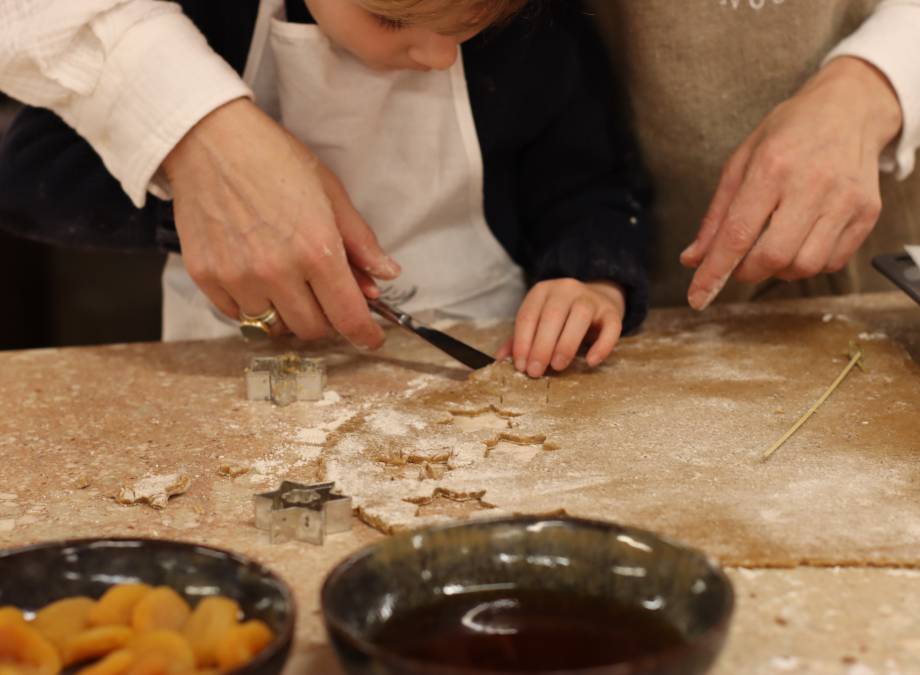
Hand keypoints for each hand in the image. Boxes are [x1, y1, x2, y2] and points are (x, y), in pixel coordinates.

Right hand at [161, 98, 399, 346]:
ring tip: (286, 281)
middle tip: (324, 297)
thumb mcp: (330, 193)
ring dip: (287, 313)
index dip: (364, 335)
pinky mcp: (207, 277)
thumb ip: (360, 242)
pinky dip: (252, 306)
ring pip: (273, 327)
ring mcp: (238, 277)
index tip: (370, 339)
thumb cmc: (272, 158)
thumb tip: (386, 275)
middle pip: (311, 330)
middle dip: (326, 320)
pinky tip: (256, 276)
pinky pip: (237, 315)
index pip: (348, 317)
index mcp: (316, 250)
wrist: (209, 139)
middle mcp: (277, 271)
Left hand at [495, 279, 624, 377]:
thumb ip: (521, 338)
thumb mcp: (538, 321)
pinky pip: (610, 327)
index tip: (520, 366)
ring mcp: (591, 298)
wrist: (597, 299)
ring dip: (566, 344)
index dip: (522, 342)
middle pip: (552, 316)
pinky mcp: (611, 312)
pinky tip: (591, 361)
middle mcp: (566, 289)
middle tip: (536, 371)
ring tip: (558, 366)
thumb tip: (501, 359)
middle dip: (541, 346)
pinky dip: (602, 345)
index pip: (528, 315)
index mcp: (543, 291)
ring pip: (580, 317)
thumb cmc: (561, 317)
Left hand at [681, 56, 902, 309]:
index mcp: (772, 167)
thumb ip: (716, 216)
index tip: (698, 296)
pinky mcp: (867, 213)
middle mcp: (812, 184)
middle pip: (773, 257)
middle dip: (747, 271)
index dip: (714, 272)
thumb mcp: (741, 163)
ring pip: (804, 266)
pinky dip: (808, 263)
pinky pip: (832, 262)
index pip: (738, 234)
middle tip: (741, 261)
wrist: (848, 109)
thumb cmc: (788, 134)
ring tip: (774, 245)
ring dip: (779, 270)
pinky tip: (801, 240)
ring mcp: (845, 200)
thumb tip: (693, 260)